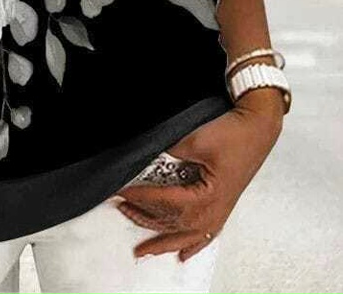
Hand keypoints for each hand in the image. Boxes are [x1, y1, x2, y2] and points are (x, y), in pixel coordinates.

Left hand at [114, 88, 284, 261]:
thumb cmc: (235, 135)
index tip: (123, 192)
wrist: (257, 128)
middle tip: (123, 210)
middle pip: (173, 223)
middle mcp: (214, 210)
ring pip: (186, 235)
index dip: (141, 198)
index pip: (166, 203)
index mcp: (208, 197)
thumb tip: (149, 161)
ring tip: (144, 249)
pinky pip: (205, 235)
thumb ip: (170, 154)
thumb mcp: (195, 141)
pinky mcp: (223, 206)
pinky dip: (191, 245)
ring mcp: (220, 211)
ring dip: (162, 240)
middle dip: (145, 219)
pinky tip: (182, 253)